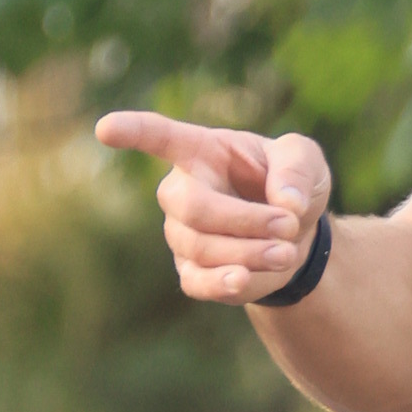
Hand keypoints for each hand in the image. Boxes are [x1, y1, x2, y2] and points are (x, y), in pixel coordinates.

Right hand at [94, 108, 332, 305]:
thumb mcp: (306, 161)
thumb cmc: (291, 184)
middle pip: (193, 208)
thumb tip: (286, 202)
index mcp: (201, 150)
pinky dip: (223, 283)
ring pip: (200, 248)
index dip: (132, 131)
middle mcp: (181, 190)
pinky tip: (243, 279)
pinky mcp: (192, 271)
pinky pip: (197, 282)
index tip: (105, 128)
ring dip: (249, 253)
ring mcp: (181, 233)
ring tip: (287, 251)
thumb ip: (297, 169)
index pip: (159, 136)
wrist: (297, 235)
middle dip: (244, 221)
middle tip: (288, 226)